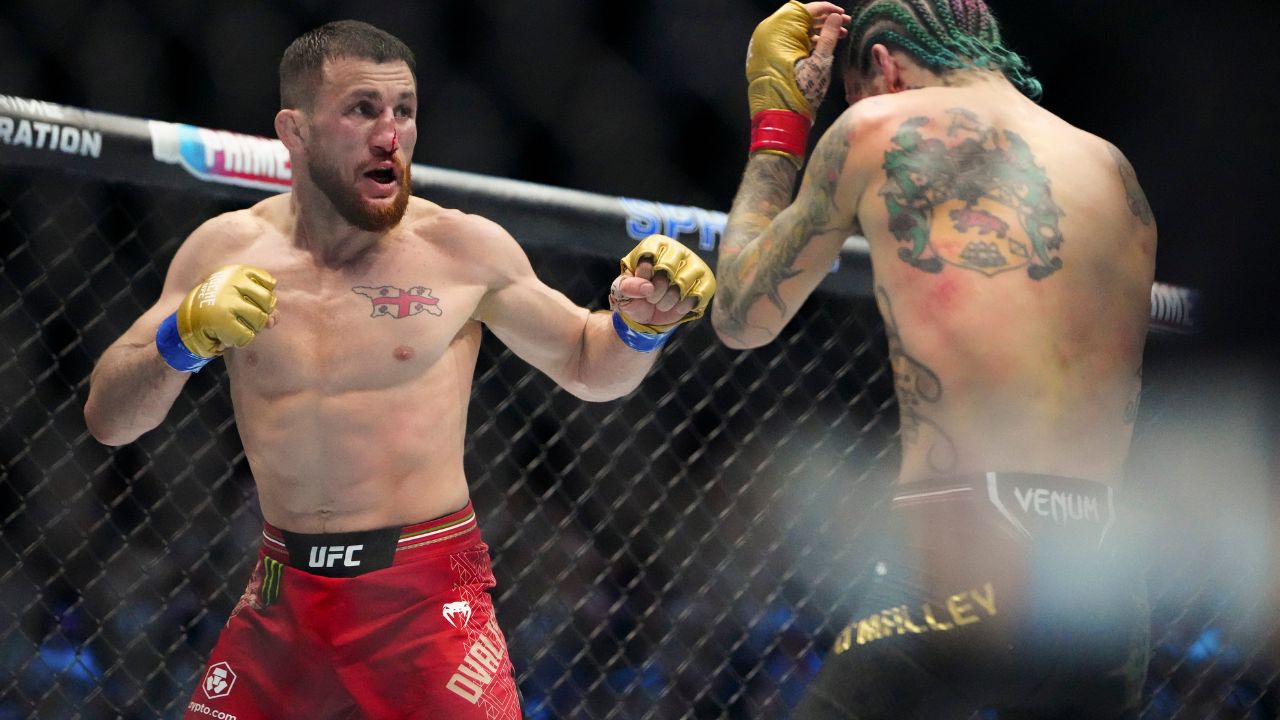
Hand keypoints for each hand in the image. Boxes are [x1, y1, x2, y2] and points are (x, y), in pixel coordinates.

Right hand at [177, 265, 276, 355]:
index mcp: (237, 272)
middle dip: (260, 315)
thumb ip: (264, 306)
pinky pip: (248, 335)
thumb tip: (273, 321)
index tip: (247, 300)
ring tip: (235, 325)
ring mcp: (226, 300)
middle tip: (241, 317)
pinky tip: (228, 335)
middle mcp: (232, 282)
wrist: (187, 322)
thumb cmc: (221, 309)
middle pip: (269, 303)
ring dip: (251, 329)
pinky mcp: (222, 319)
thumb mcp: (242, 300)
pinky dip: (241, 340)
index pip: (270, 283)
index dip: (264, 298)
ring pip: (260, 320)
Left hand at [611, 235, 715, 332]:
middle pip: (666, 269)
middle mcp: (676, 249)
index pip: (648, 256)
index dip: (642, 277)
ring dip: (668, 300)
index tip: (640, 286)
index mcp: (654, 244)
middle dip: (656, 290)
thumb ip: (627, 286)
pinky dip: (683, 306)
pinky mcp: (706, 281)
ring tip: (662, 304)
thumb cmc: (636, 295)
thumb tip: (647, 288)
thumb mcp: (622, 291)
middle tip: (651, 299)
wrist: (651, 314)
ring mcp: (694, 264)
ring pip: (682, 283)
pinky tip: (677, 307)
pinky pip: (698, 294)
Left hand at [746, 2, 849, 163]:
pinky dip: (807, 41)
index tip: (842, 14)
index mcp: (779, 33)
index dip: (826, 9)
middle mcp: (771, 36)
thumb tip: (834, 17)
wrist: (780, 119)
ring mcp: (770, 47)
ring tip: (840, 35)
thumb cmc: (799, 93)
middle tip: (844, 24)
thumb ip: (828, 37)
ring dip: (818, 30)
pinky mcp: (772, 58)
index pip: (804, 10)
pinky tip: (825, 44)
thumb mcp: (819, 64)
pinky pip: (791, 42)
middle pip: (801, 18)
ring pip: (797, 30)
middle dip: (824, 20)